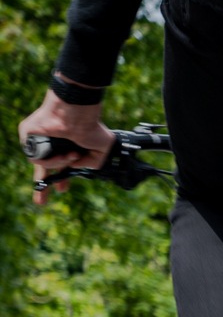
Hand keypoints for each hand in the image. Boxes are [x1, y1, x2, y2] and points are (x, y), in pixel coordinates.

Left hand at [18, 87, 114, 205]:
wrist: (78, 114)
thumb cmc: (91, 127)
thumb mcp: (101, 153)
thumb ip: (90, 165)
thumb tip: (75, 168)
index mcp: (66, 148)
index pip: (60, 166)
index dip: (61, 180)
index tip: (62, 190)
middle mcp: (51, 146)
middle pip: (43, 170)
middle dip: (42, 188)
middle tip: (41, 203)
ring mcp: (39, 141)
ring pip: (42, 166)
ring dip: (59, 166)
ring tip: (71, 157)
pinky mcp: (28, 136)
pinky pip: (35, 158)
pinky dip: (50, 161)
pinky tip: (63, 155)